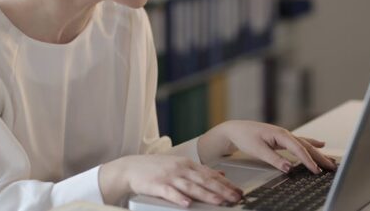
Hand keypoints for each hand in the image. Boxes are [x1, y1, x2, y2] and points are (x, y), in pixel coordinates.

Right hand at [99, 154, 242, 206]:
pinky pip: (170, 192)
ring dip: (206, 194)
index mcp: (188, 164)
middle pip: (204, 180)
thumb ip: (200, 170)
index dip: (226, 183)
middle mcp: (181, 168)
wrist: (131, 167)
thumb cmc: (156, 168)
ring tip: (218, 202)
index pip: (211, 174)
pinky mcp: (157, 185)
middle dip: (222, 190)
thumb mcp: (180, 165)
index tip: (239, 191)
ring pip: (191, 187)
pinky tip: (187, 204)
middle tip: (235, 198)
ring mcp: (169, 176)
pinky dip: (179, 198)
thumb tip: (221, 172)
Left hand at [198, 120, 336, 173]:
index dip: (308, 161)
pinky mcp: (282, 138)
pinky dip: (311, 144)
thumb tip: (289, 168)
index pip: (298, 149)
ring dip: (318, 152)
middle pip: (306, 146)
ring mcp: (284, 135)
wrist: (235, 129)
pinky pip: (300, 142)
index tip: (316, 170)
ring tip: (330, 160)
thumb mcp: (258, 150)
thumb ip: (274, 159)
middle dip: (319, 157)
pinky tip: (320, 144)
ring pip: (305, 144)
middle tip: (332, 167)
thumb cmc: (245, 137)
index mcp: (280, 134)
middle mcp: (285, 133)